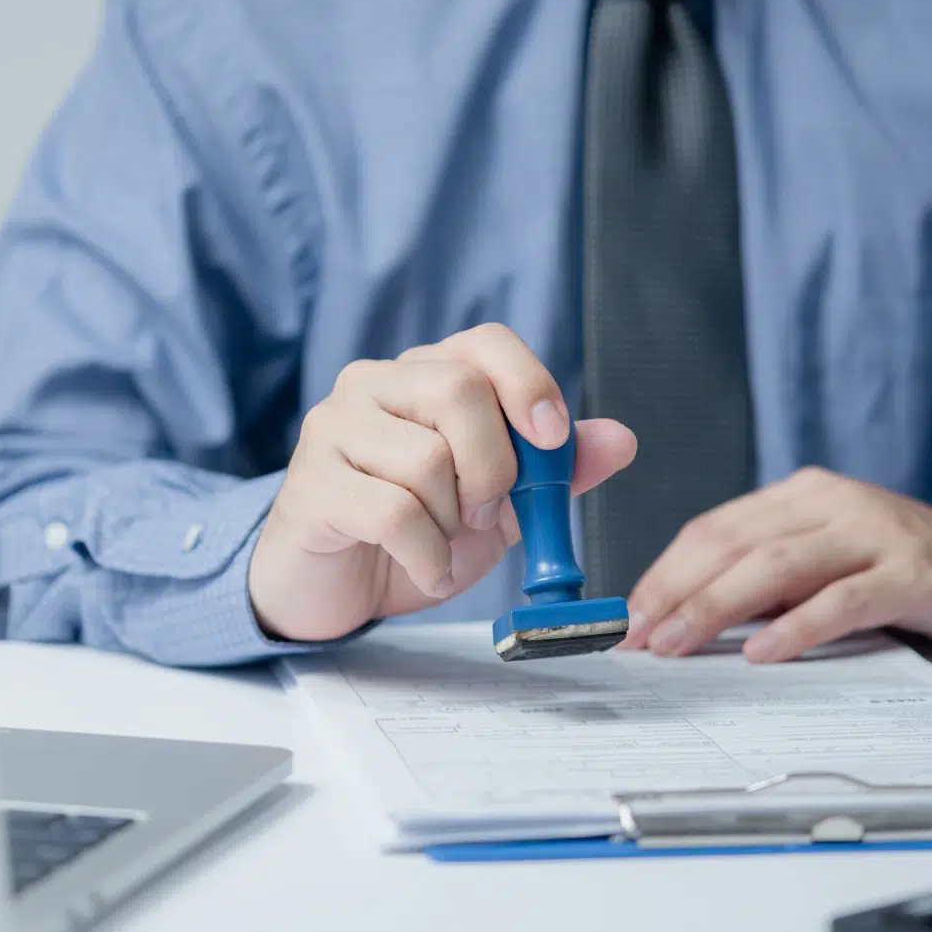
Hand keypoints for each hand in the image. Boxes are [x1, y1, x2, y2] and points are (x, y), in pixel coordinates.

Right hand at [250, 323, 636, 642]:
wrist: (336, 588)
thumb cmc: (414, 534)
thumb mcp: (498, 505)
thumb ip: (554, 473)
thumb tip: (620, 440)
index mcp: (422, 375)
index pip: (485, 343)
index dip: (529, 383)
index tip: (552, 439)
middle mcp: (372, 385)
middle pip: (458, 390)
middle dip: (495, 467)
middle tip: (487, 515)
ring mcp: (333, 429)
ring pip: (426, 459)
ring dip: (454, 524)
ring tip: (443, 545)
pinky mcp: (311, 486)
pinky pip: (392, 513)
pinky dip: (428, 557)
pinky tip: (427, 571)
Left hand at [619, 467, 931, 661]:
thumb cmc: (890, 571)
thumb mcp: (816, 564)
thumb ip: (759, 582)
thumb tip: (677, 621)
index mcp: (797, 496)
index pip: (713, 529)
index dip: (664, 572)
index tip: (627, 617)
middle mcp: (830, 502)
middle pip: (734, 542)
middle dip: (677, 591)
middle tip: (638, 636)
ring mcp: (873, 532)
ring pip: (777, 565)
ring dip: (717, 607)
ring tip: (678, 644)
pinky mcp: (913, 572)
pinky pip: (843, 598)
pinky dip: (797, 626)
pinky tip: (763, 652)